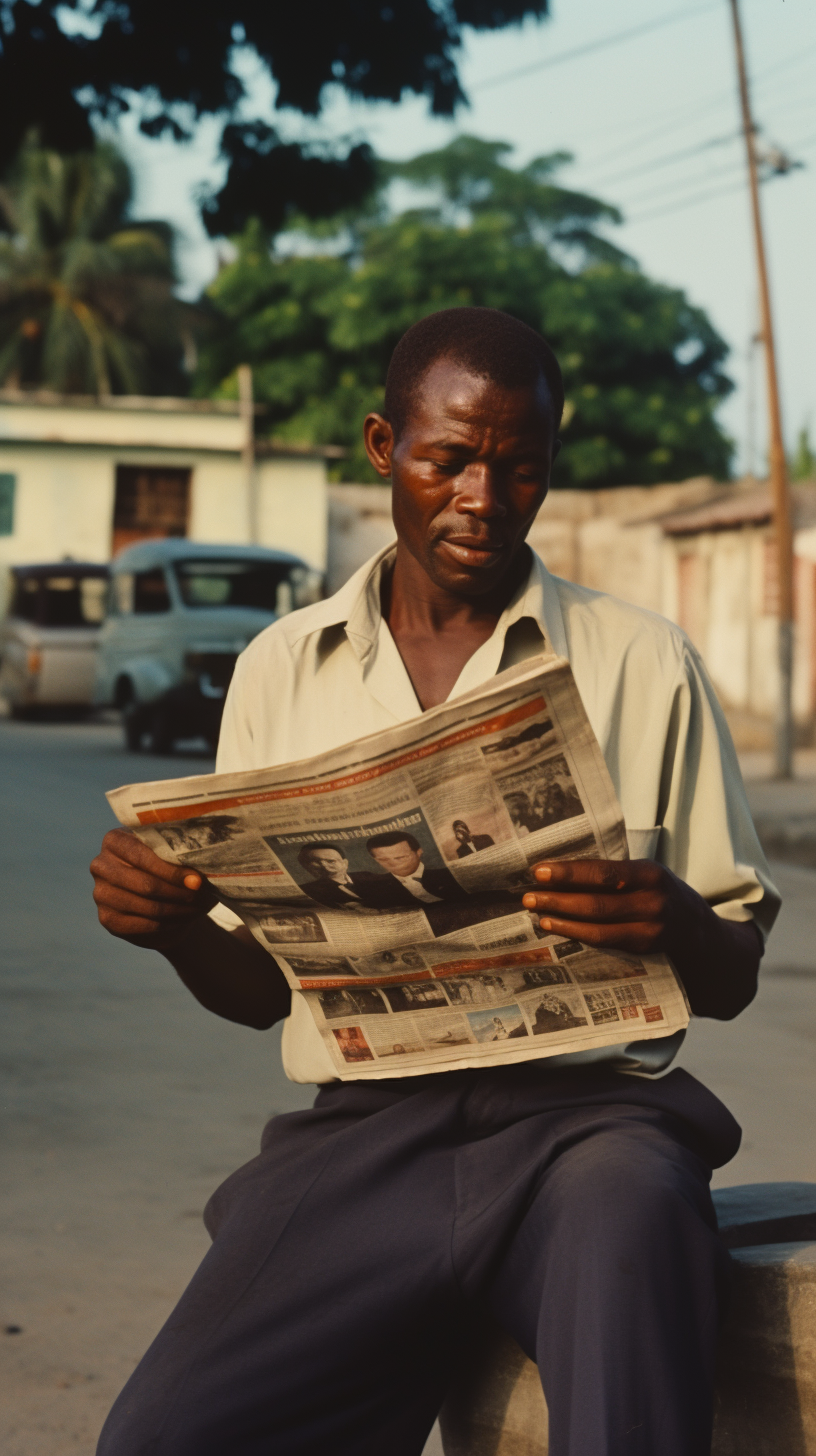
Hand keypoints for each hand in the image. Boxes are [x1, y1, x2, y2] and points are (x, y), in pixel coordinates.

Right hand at [91, 828, 216, 949]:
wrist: (162, 899)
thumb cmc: (171, 870)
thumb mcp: (177, 858)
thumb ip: (183, 860)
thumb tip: (195, 879)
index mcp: (115, 840)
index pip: (143, 856)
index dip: (172, 871)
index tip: (197, 881)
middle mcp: (101, 865)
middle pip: (145, 884)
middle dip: (177, 892)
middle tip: (198, 896)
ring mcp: (100, 893)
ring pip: (147, 907)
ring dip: (177, 909)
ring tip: (196, 907)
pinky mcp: (107, 918)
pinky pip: (143, 925)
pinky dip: (168, 924)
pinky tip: (182, 919)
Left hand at [521, 859, 685, 956]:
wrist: (695, 926)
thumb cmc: (657, 890)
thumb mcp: (644, 872)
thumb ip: (613, 872)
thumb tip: (559, 868)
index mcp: (651, 873)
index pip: (604, 873)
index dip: (569, 873)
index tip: (539, 871)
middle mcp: (654, 902)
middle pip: (597, 903)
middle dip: (558, 899)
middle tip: (528, 896)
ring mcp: (651, 929)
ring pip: (598, 928)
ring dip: (562, 920)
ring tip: (537, 913)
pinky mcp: (644, 949)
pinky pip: (605, 943)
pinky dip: (577, 935)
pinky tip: (557, 927)